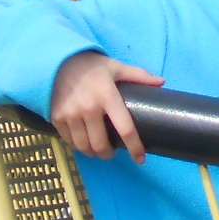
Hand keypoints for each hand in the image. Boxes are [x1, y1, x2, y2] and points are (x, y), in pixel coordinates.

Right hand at [49, 52, 164, 162]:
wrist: (56, 60)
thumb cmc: (91, 66)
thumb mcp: (116, 67)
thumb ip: (139, 75)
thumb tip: (162, 82)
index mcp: (108, 97)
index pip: (126, 129)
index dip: (135, 148)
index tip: (140, 159)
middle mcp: (89, 108)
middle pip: (101, 145)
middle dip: (108, 154)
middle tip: (111, 153)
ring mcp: (71, 114)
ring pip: (84, 146)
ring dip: (92, 153)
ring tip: (96, 150)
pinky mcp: (56, 117)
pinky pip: (69, 141)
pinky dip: (76, 146)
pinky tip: (81, 142)